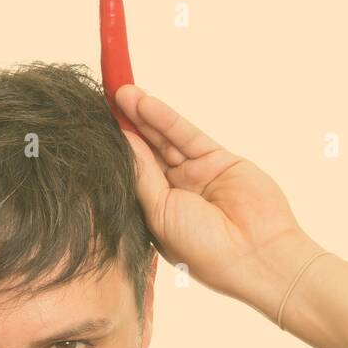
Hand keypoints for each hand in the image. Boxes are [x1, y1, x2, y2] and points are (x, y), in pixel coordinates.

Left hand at [113, 84, 315, 311]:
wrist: (255, 255)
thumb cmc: (203, 249)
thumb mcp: (159, 214)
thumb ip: (142, 177)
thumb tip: (122, 145)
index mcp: (157, 213)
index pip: (132, 174)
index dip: (116, 151)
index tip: (92, 127)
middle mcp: (176, 192)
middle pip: (146, 152)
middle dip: (127, 126)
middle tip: (104, 99)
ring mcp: (197, 175)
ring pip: (165, 139)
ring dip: (143, 116)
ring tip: (121, 92)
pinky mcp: (219, 159)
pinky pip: (187, 135)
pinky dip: (167, 119)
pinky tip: (146, 103)